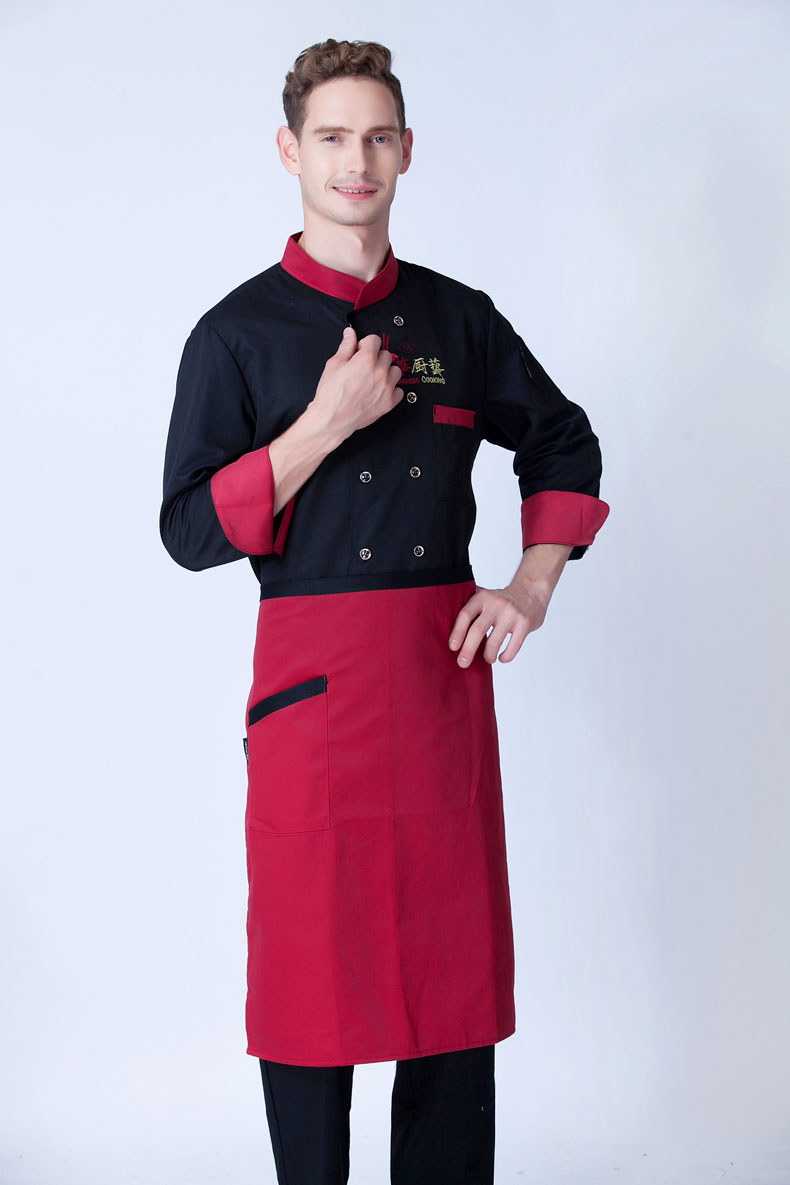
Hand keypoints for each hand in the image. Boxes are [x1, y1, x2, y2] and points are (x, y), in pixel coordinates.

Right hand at [311, 326, 403, 441]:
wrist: (331, 420)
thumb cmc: (331, 395)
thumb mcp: (334, 365)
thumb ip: (346, 347)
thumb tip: (350, 334)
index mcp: (366, 359)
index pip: (375, 340)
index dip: (365, 344)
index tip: (361, 350)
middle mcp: (379, 372)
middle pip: (386, 354)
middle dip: (375, 358)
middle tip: (364, 367)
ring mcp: (386, 388)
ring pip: (395, 371)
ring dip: (386, 372)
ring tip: (373, 379)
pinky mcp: (389, 403)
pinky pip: (399, 390)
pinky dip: (391, 390)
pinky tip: (379, 391)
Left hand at [448, 581, 550, 666]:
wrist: (531, 591)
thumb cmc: (501, 600)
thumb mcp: (484, 595)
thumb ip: (468, 607)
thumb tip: (444, 627)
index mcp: (482, 597)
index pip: (465, 615)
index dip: (457, 632)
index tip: (452, 647)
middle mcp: (496, 604)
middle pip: (478, 630)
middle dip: (468, 650)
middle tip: (462, 663)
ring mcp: (512, 614)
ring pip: (495, 642)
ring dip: (488, 656)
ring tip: (487, 659)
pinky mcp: (525, 623)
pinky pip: (513, 646)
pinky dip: (506, 656)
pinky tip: (501, 658)